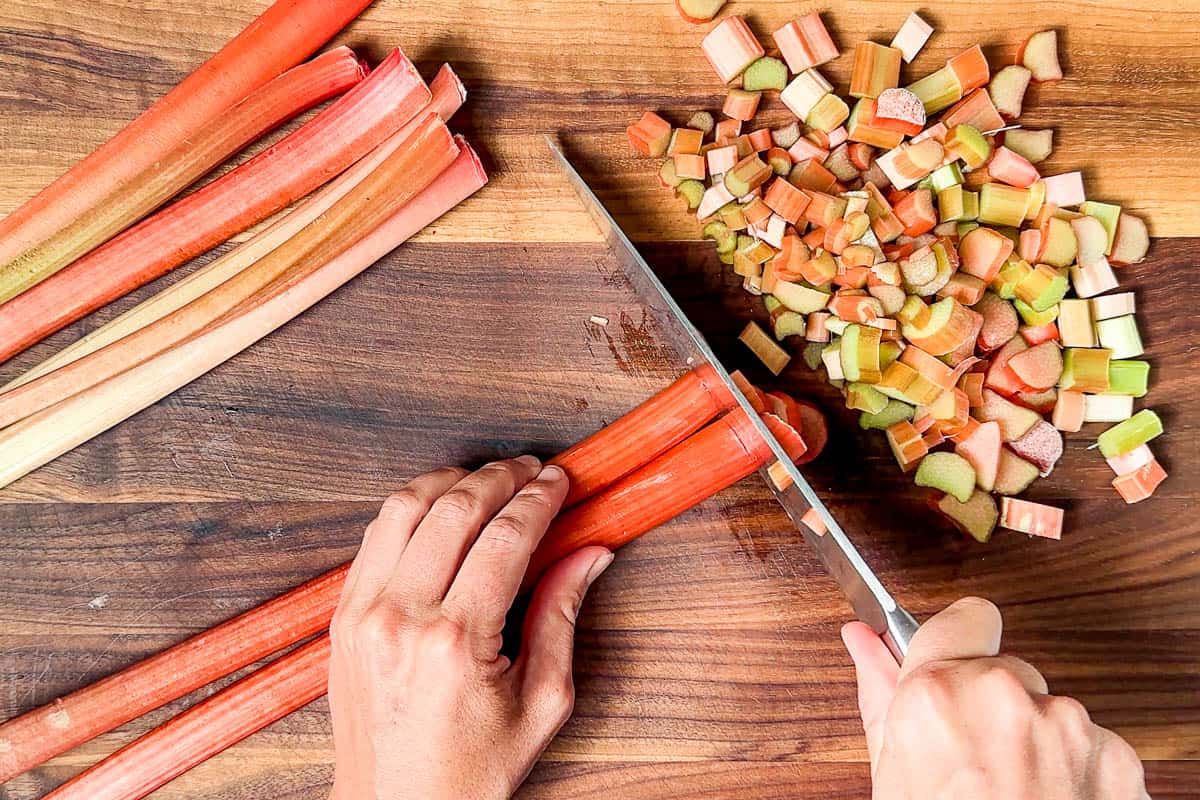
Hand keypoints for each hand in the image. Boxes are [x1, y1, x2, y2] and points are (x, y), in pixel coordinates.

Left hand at [327, 456, 612, 799]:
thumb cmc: (468, 772)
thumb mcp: (541, 703)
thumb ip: (562, 617)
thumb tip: (590, 554)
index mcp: (454, 642)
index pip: (505, 538)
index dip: (539, 498)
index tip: (560, 480)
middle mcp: (400, 618)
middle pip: (455, 509)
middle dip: (500, 477)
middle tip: (531, 470)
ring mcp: (362, 614)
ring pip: (404, 508)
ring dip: (451, 481)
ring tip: (487, 478)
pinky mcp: (342, 617)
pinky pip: (375, 537)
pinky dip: (411, 509)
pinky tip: (440, 507)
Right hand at [842, 597, 1149, 799]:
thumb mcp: (892, 776)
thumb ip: (880, 696)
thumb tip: (862, 643)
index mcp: (938, 694)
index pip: (962, 617)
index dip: (956, 646)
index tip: (950, 668)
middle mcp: (1006, 696)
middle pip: (1003, 669)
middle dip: (988, 704)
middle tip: (971, 760)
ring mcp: (1068, 726)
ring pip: (1047, 706)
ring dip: (1031, 738)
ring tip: (1011, 793)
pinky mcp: (1117, 756)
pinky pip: (1089, 740)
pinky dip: (1072, 767)